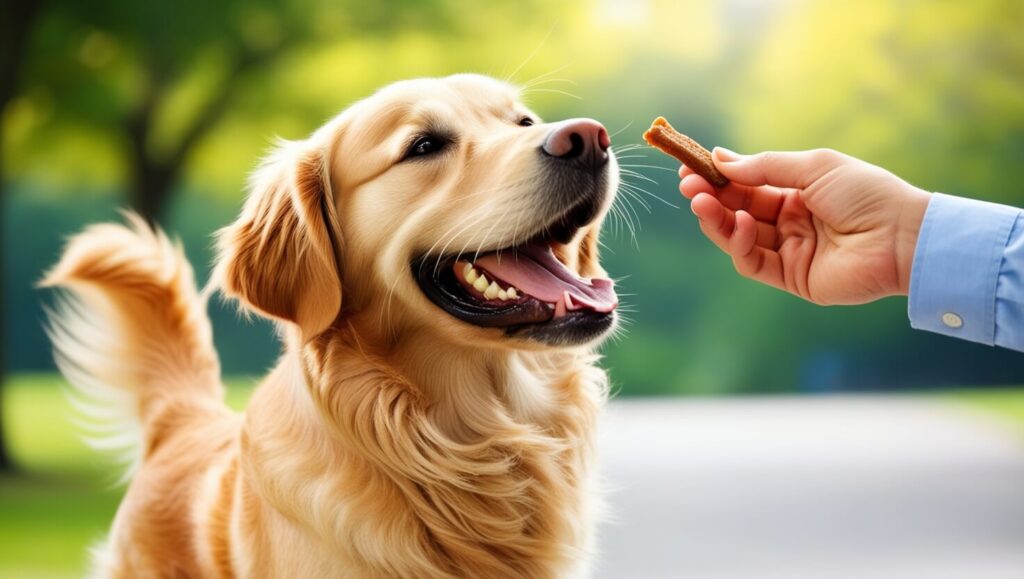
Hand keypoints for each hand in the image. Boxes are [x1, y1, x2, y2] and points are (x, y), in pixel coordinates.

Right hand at [679, 148, 931, 304]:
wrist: (902, 236)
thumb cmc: (866, 194)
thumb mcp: (813, 167)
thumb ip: (765, 167)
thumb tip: (721, 161)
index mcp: (797, 193)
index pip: (747, 185)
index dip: (718, 177)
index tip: (690, 168)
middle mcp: (789, 222)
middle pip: (737, 210)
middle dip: (710, 197)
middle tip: (687, 186)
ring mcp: (788, 251)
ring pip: (738, 237)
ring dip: (717, 219)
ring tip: (701, 202)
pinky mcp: (790, 278)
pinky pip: (753, 262)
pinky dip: (740, 243)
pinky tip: (741, 223)